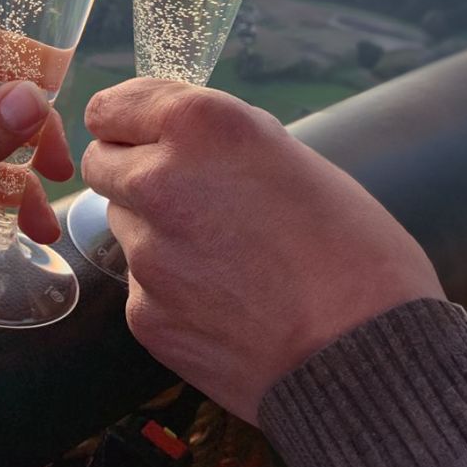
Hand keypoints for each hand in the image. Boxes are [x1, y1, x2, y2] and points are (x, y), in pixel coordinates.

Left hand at [82, 79, 443, 423]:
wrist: (366, 359)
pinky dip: (169, 289)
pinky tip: (222, 302)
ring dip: (152, 229)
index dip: (126, 122)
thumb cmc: (354, 253)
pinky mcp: (143, 311)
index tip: (139, 134)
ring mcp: (145, 251)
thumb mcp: (294, 159)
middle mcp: (158, 181)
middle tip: (182, 194)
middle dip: (130, 171)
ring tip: (220, 255)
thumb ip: (220, 142)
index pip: (109, 107)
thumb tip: (181, 140)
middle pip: (101, 163)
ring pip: (122, 223)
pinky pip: (141, 285)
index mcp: (200, 127)